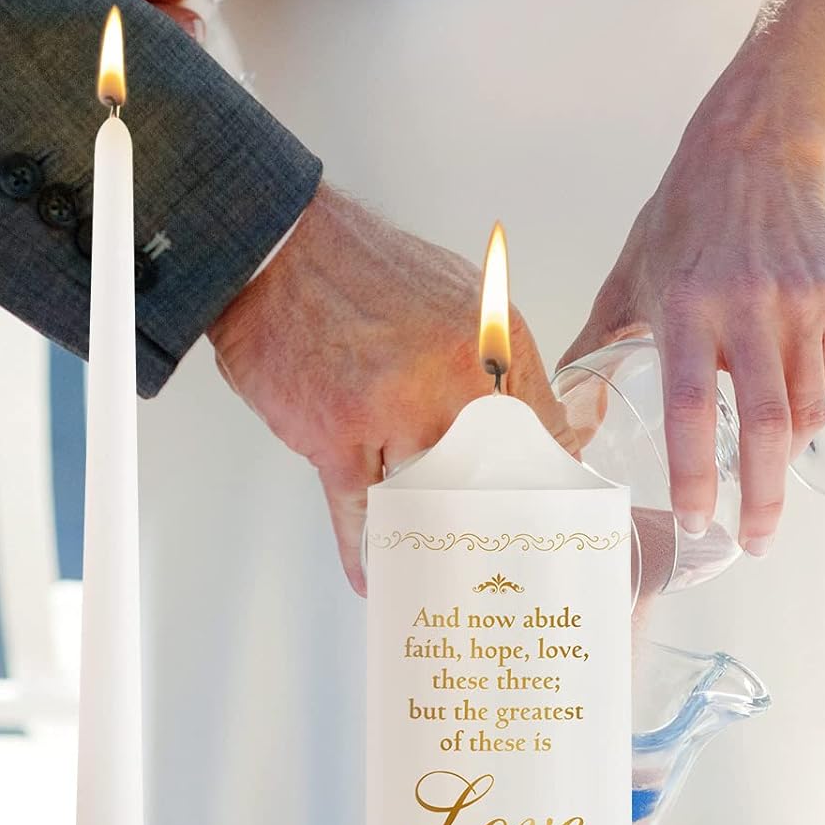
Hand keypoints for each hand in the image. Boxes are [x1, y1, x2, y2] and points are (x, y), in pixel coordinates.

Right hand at [209, 184, 570, 592]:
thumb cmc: (361, 269)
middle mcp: (455, 376)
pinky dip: (366, 552)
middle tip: (494, 553)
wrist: (278, 250)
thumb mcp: (458, 293)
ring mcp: (395, 410)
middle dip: (495, 521)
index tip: (545, 513)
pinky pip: (362, 515)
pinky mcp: (338, 437)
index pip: (546, 432)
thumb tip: (525, 417)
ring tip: (436, 563)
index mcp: (493, 340)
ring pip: (432, 503)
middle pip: (496, 479)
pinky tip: (374, 575)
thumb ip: (495, 355)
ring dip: (431, 536)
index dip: (546, 481)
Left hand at [562, 62, 824, 554]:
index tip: (696, 520)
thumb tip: (564, 404)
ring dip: (787, 456)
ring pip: (805, 408)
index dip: (695, 474)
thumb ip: (597, 342)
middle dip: (761, 498)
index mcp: (685, 307)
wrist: (754, 149)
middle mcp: (746, 307)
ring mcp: (799, 302)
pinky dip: (813, 403)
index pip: (691, 410)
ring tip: (768, 481)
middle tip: (754, 540)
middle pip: (762, 426)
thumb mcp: (628, 276)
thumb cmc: (684, 217)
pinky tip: (791, 407)